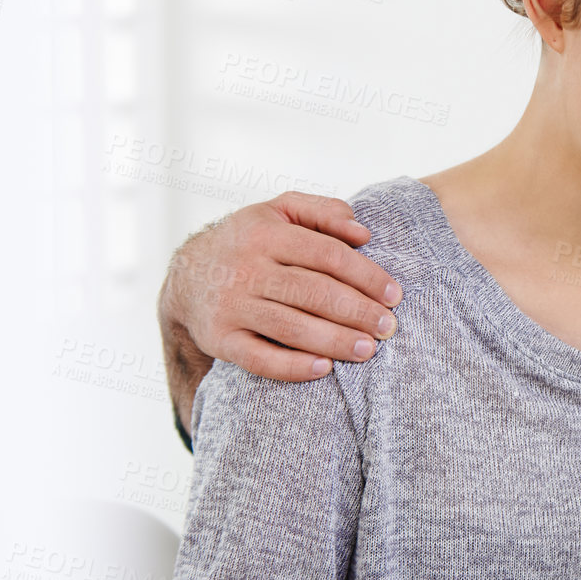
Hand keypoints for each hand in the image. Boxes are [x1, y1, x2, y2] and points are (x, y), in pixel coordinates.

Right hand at [157, 193, 403, 420]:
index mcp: (266, 234)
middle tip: (389, 327)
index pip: (326, 255)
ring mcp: (231, 306)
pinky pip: (259, 358)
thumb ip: (323, 212)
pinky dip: (292, 367)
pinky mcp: (220, 339)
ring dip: (334, 341)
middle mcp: (246, 269)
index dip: (366, 275)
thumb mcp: (279, 211)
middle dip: (357, 312)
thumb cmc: (249, 241)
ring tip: (368, 350)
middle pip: (312, 292)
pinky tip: (324, 368)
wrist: (186, 276)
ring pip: (290, 327)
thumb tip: (363, 232)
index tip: (394, 295)